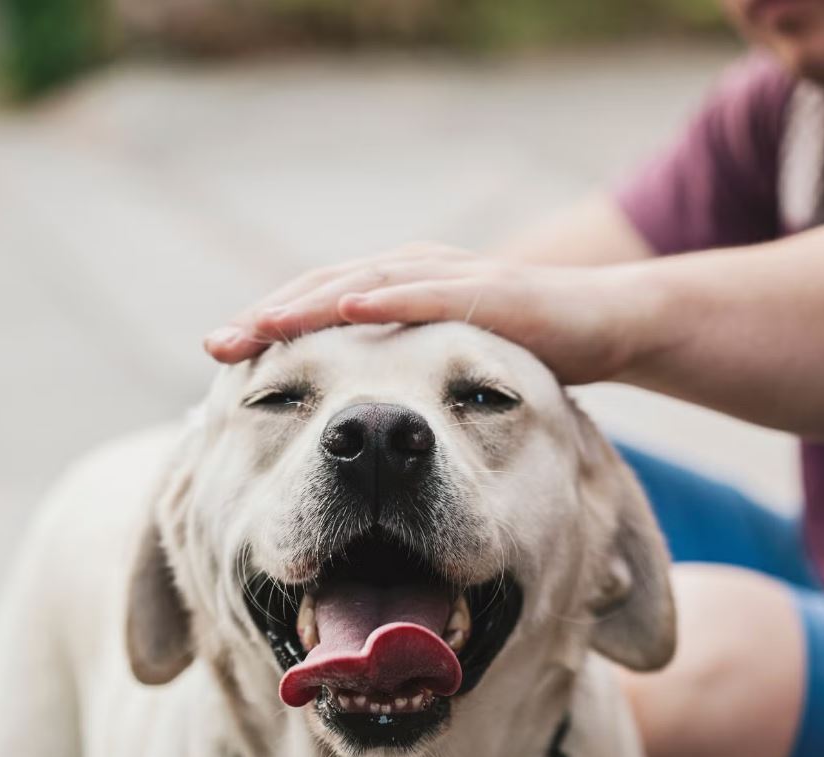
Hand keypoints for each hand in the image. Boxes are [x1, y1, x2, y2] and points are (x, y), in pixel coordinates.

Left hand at [203, 243, 638, 384]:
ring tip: (261, 325)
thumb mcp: (451, 369)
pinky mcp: (491, 291)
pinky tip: (347, 307)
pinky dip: (387, 296)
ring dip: (310, 303)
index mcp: (400, 290)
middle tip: (217, 345)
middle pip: (326, 289)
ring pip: (366, 282)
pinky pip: (430, 292)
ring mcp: (451, 276)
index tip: (221, 359)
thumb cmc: (525, 350)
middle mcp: (415, 273)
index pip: (320, 305)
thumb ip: (405, 377)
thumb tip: (353, 416)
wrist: (606, 325)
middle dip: (269, 317)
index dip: (270, 328)